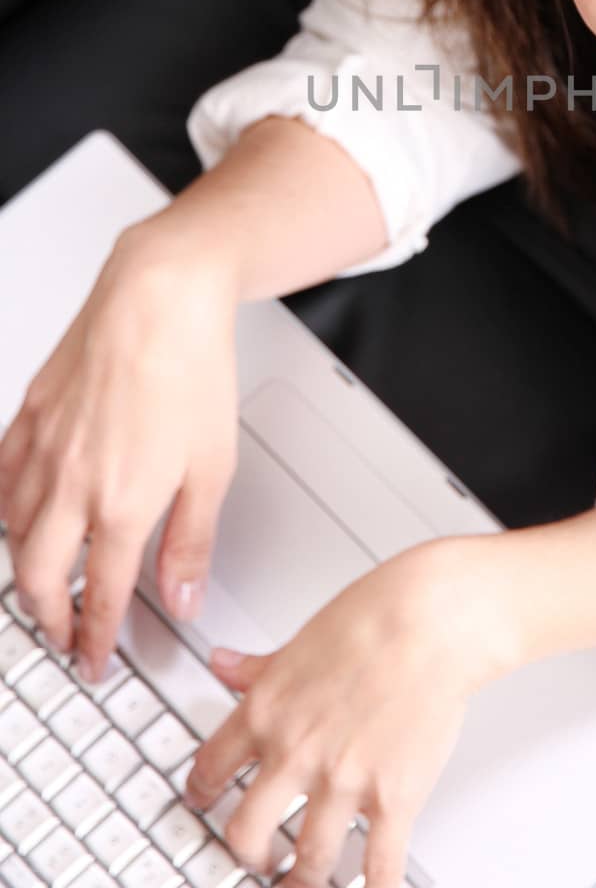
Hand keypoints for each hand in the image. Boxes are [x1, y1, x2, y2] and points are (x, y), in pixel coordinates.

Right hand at [0, 224, 240, 676]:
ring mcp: (43, 449)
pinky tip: (16, 515)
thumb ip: (192, 540)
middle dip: (50, 619)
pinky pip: (0, 480)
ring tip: (44, 584)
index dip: (98, 638)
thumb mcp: (214, 467)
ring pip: (12, 533)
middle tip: (64, 635)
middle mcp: (72, 484)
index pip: (103, 596)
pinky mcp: (30, 415)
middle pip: (41, 579)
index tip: (96, 658)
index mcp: (122, 505)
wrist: (160, 297)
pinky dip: (4, 511)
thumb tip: (185, 596)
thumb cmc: (191, 367)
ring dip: (26, 569)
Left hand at [183, 541, 509, 887]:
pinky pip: (378, 866)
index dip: (202, 793)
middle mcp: (296, 754)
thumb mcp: (299, 640)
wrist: (430, 619)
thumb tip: (223, 663)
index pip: (211, 768)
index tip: (206, 802)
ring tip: (306, 880)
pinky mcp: (393, 797)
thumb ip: (257, 666)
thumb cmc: (373, 618)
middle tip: (257, 858)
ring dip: (303, 879)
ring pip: (308, 860)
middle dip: (248, 854)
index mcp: (267, 712)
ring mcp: (343, 782)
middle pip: (246, 834)